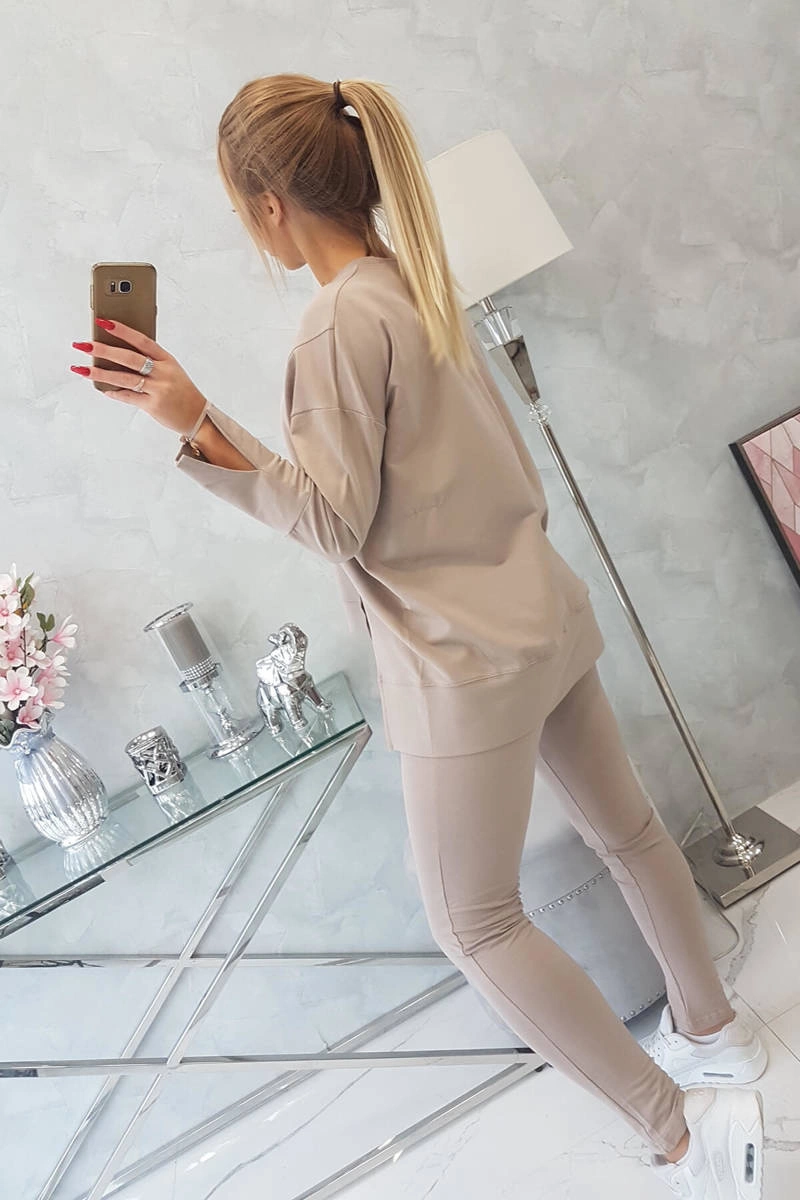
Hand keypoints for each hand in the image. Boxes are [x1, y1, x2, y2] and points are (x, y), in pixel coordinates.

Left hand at [70, 318, 206, 436]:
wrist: (197, 415)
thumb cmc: (181, 390)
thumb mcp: (170, 370)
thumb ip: (150, 361)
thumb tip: (118, 353)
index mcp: (167, 359)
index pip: (141, 340)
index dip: (122, 330)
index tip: (103, 322)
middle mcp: (163, 373)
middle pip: (129, 358)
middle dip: (103, 350)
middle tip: (84, 345)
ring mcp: (158, 389)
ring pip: (124, 378)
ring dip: (100, 373)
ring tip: (82, 369)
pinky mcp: (153, 406)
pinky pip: (128, 397)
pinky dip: (114, 393)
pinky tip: (102, 389)